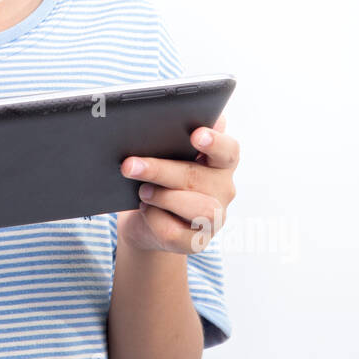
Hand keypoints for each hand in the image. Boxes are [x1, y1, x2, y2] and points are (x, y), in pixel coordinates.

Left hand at [116, 113, 238, 255]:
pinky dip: (155, 220)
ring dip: (164, 197)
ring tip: (143, 191)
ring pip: (199, 209)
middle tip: (130, 165)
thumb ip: (174, 136)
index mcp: (221, 163)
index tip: (196, 135)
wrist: (145, 219)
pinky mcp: (197, 242)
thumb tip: (172, 116)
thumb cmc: (160, 178)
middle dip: (160, 170)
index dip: (214, 141)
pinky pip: (175, 232)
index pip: (228, 149)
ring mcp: (214, 219)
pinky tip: (145, 211)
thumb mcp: (166, 155)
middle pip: (198, 177)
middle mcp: (223, 190)